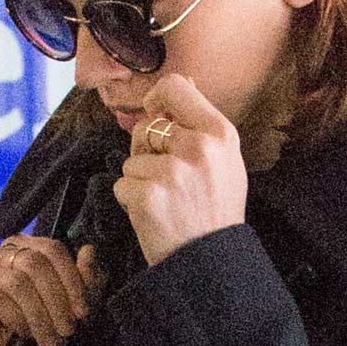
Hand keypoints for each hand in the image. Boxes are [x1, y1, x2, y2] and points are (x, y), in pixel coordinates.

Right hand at [0, 231, 98, 345]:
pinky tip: (23, 336)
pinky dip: (16, 318)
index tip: (83, 312)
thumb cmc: (33, 340)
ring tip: (49, 340)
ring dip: (39, 314)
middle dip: (57, 299)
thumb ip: (82, 282)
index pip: (49, 248)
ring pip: (14, 280)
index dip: (71, 279)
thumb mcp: (67, 310)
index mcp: (14, 249)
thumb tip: (90, 251)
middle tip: (67, 330)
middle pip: (33, 261)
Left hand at [115, 76, 247, 265]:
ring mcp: (171, 172)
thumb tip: (184, 83)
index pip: (175, 86)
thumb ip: (200, 123)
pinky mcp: (148, 195)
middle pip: (147, 128)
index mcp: (219, 132)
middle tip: (168, 180)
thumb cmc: (215, 209)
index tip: (156, 115)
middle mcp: (197, 147)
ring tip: (166, 202)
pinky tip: (154, 216)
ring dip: (140, 181)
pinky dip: (130, 202)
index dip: (157, 99)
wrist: (211, 263)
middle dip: (147, 152)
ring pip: (131, 160)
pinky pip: (121, 185)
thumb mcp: (225, 160)